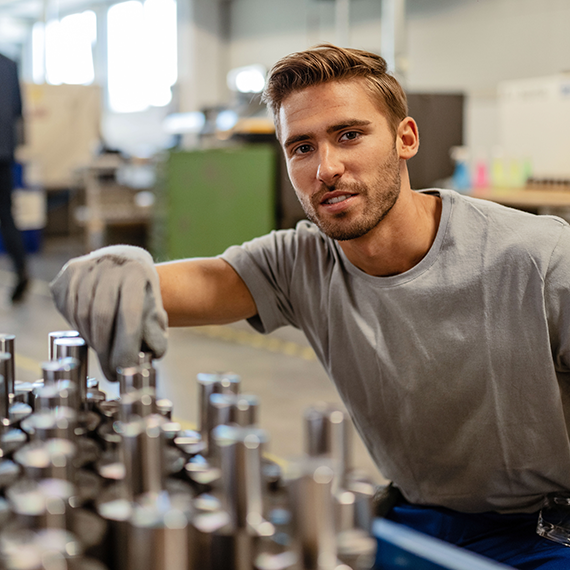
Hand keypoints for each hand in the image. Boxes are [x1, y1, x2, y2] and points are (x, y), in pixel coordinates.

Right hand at [50, 245, 167, 380]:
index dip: (126, 346)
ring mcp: (86, 267)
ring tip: (104, 352)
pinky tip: (91, 334)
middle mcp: (110, 266)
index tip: (124, 368)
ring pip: (82, 315)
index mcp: (136, 273)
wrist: (123, 261)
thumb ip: (155, 329)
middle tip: (111, 370)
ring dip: (92, 340)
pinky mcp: (69, 273)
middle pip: (102, 316)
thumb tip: (153, 355)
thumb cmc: (141, 290)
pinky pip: (68, 309)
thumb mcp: (155, 305)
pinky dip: (79, 327)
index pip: (129, 314)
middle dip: (106, 350)